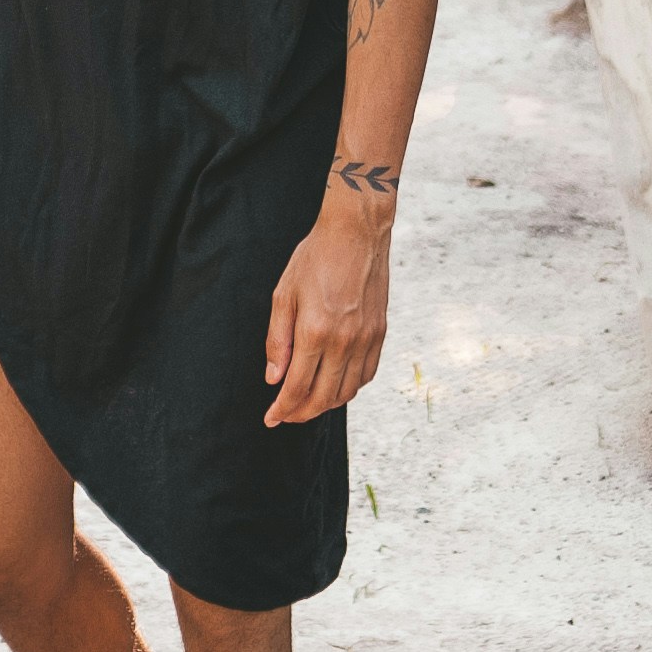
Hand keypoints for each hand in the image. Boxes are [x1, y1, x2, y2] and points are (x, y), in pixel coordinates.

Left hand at [258, 209, 388, 425]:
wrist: (356, 233)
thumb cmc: (316, 258)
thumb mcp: (284, 294)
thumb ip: (277, 340)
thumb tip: (274, 378)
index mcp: (315, 331)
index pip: (297, 387)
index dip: (282, 409)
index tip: (271, 418)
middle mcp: (344, 341)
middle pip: (322, 397)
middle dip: (301, 413)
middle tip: (286, 415)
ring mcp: (366, 339)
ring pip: (347, 391)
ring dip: (325, 404)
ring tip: (308, 403)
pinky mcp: (380, 333)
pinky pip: (366, 374)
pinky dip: (350, 388)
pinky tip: (335, 384)